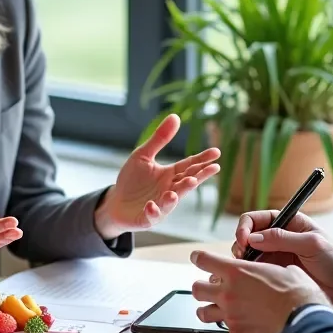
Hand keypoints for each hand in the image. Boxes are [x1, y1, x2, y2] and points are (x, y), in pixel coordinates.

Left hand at [93, 115, 219, 240]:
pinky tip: (150, 204)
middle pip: (188, 181)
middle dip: (201, 175)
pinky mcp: (148, 217)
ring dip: (180, 192)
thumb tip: (175, 116)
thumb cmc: (132, 179)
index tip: (216, 152)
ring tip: (189, 183)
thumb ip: (159, 138)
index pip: (190, 165)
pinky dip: (153, 210)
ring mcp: (161, 205)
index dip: (203, 159)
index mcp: (170, 174)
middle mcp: (170, 189)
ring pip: (173, 200)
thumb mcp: (143, 155)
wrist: (116, 202)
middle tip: (214, 168)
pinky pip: (153, 215)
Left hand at [190, 249, 330, 332]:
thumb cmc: (299, 295)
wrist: (304, 324)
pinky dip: (229, 324)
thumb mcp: (285, 270)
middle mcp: (228, 293)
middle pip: (197, 288)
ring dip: (208, 308)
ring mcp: (230, 315)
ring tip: (218, 307)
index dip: (199, 257)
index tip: (197, 257)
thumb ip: (266, 269)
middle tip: (211, 286)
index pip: (205, 260)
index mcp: (237, 272)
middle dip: (202, 286)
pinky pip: (224, 327)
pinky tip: (241, 322)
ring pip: (202, 312)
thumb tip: (269, 271)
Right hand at [233, 210, 332, 304]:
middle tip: (241, 258)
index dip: (245, 228)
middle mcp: (277, 238)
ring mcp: (275, 256)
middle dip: (240, 245)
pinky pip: (257, 271)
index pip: (255, 219)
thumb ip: (283, 239)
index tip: (244, 240)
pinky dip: (249, 274)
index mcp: (287, 223)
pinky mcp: (276, 273)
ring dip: (243, 261)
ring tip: (244, 270)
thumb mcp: (312, 244)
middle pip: (247, 237)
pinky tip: (249, 280)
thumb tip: (254, 238)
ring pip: (249, 255)